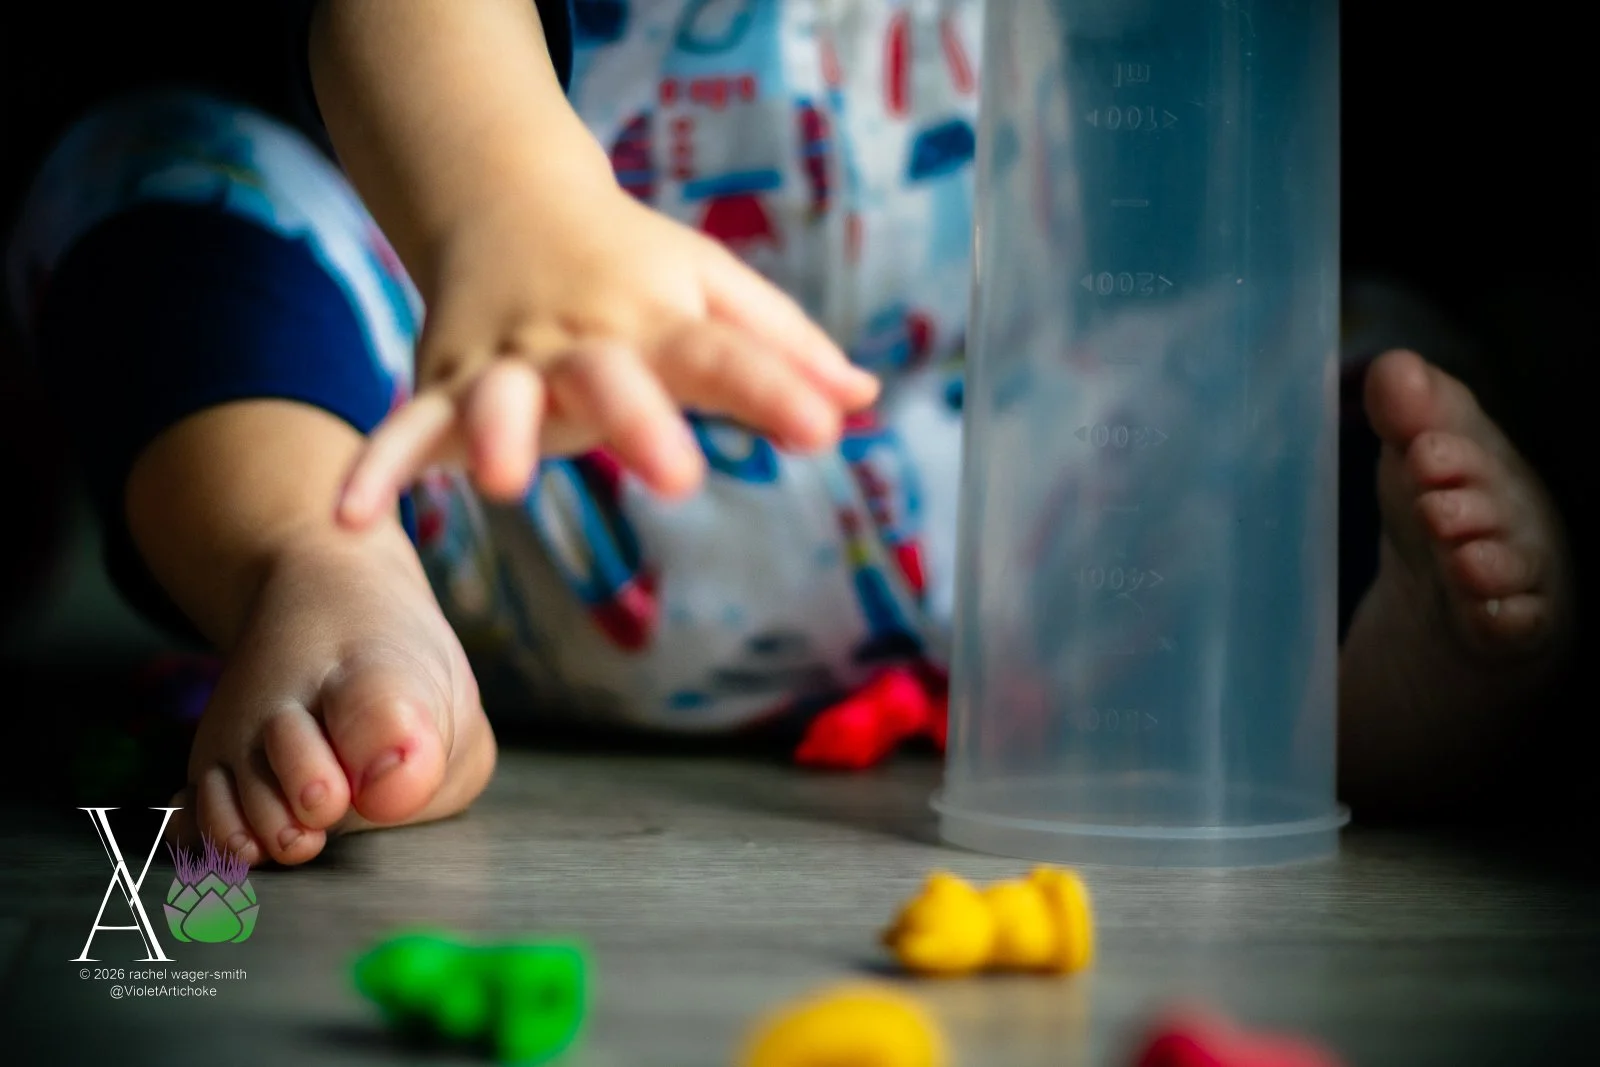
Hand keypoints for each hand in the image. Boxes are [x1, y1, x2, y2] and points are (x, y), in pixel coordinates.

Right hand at [335, 183, 878, 527]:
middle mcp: (584, 337)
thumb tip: (866, 401)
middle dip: (639, 422)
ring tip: (501, 480)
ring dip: (497, 433)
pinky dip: (376, 467)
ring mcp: (509, 359)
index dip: (775, 391)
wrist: (512, 203)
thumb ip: (785, 350)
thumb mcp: (716, 289)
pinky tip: (350, 519)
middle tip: (676, 474)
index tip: (824, 428)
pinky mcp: (446, 381)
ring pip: (498, 395)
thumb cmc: (632, 263)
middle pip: (611, 376)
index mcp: (661, 316)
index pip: (725, 355)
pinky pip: (406, 425)